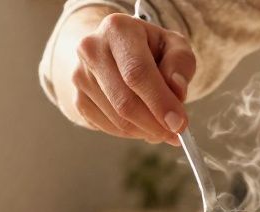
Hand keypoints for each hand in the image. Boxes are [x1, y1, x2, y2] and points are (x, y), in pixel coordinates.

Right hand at [67, 10, 194, 143]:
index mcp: (117, 29)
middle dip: (155, 124)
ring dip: (146, 131)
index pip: (137, 72)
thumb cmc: (150, 48)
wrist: (116, 50)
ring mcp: (80, 76)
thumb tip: (177, 90)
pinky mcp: (78, 99)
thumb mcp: (174, 45)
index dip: (160, 102)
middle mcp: (92, 49)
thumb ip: (180, 64)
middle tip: (175, 133)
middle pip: (125, 101)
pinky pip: (108, 128)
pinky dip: (132, 133)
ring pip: (117, 120)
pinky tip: (144, 124)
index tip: (179, 124)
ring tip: (162, 125)